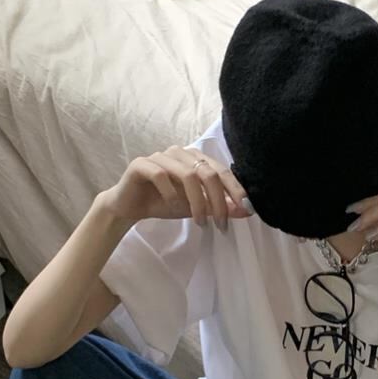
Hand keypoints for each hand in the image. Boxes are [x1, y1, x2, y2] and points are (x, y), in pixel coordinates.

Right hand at [100, 145, 252, 228]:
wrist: (131, 207)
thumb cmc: (165, 203)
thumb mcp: (198, 208)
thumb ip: (219, 207)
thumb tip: (246, 212)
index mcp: (195, 158)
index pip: (221, 170)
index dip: (235, 189)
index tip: (245, 210)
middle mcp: (180, 153)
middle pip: (208, 173)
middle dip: (219, 201)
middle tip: (222, 225)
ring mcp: (160, 156)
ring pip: (188, 175)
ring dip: (198, 202)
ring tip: (201, 223)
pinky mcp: (141, 164)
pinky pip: (161, 176)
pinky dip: (171, 194)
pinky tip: (173, 208)